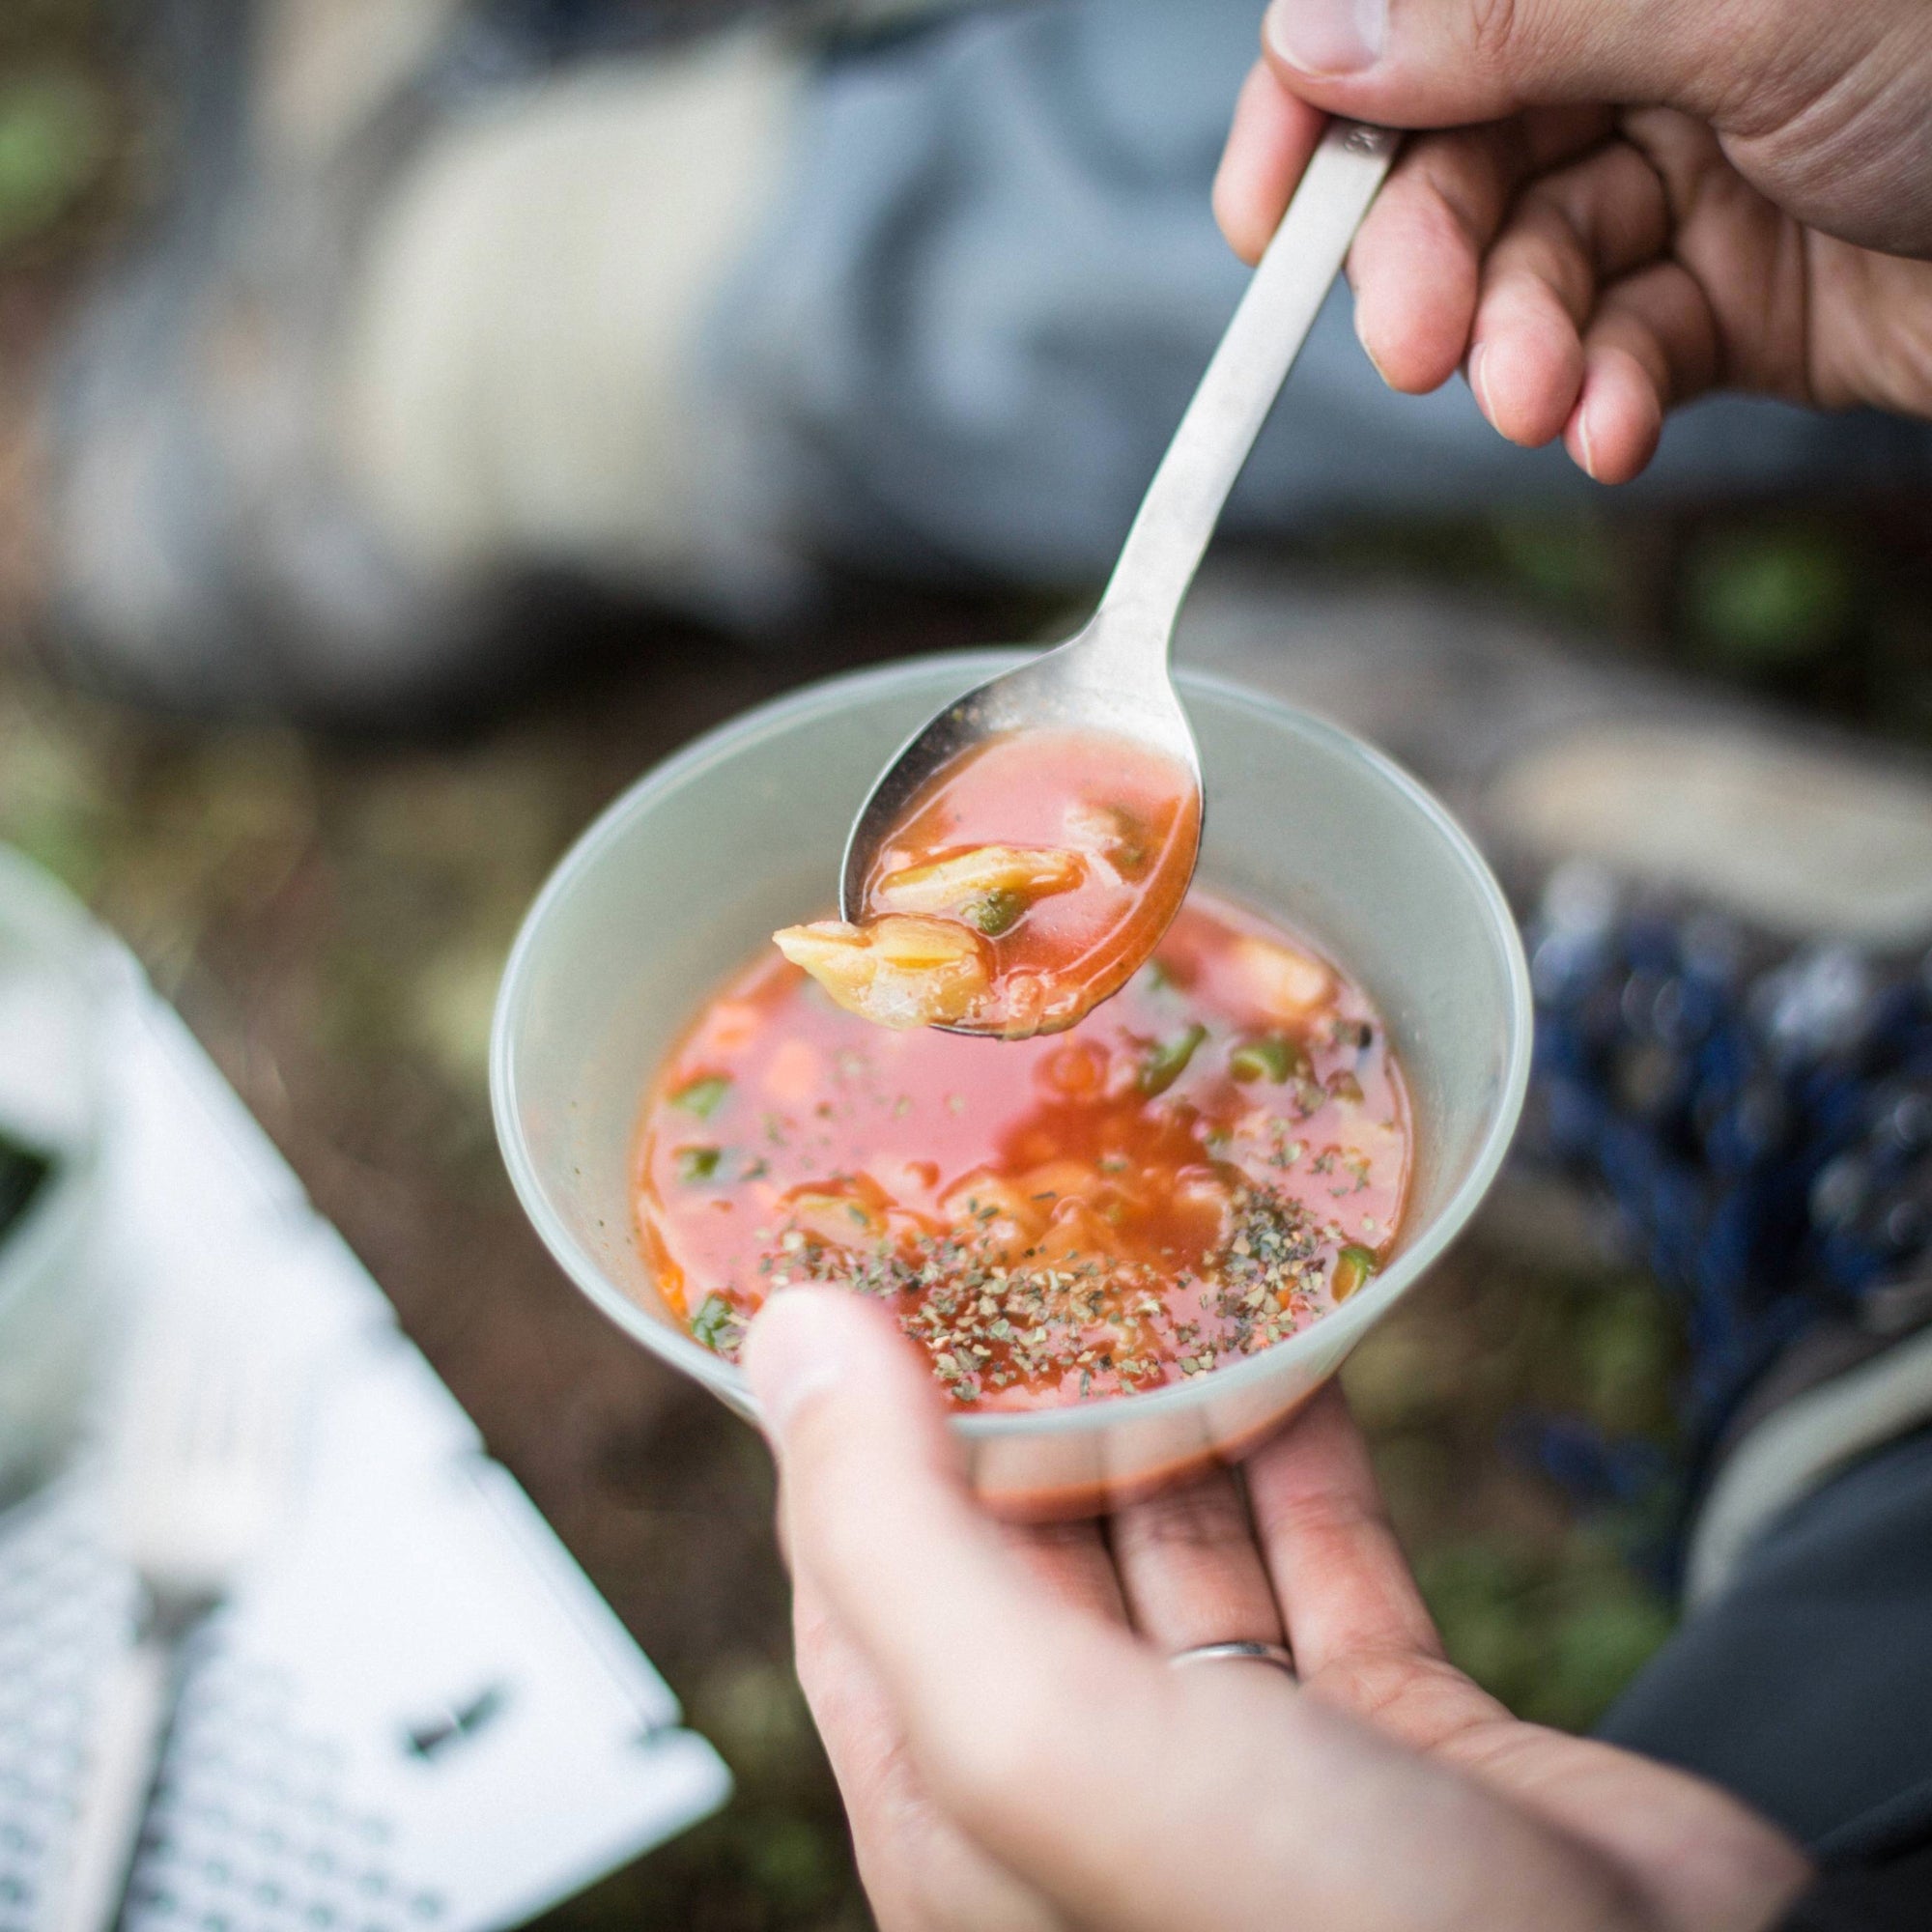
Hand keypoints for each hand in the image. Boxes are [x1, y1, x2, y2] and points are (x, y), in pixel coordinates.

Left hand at [744, 1288, 1811, 1931]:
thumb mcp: (1038, 1734)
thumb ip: (893, 1534)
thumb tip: (787, 1333)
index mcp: (965, 1809)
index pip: (857, 1579)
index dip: (846, 1423)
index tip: (860, 1266)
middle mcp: (1094, 1785)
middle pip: (1021, 1541)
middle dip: (1016, 1388)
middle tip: (1020, 1219)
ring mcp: (1252, 1757)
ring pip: (1179, 1532)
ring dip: (1168, 1401)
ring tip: (1153, 1248)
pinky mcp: (1395, 1730)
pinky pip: (1325, 1550)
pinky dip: (1303, 1445)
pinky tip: (1297, 1333)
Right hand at [1214, 0, 1931, 481]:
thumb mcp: (1747, 1)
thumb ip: (1519, 15)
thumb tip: (1318, 35)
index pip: (1417, 10)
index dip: (1323, 106)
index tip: (1268, 220)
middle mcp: (1649, 39)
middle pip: (1461, 154)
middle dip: (1425, 259)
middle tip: (1409, 346)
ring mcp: (1697, 165)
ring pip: (1534, 267)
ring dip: (1515, 348)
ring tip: (1534, 399)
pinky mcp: (1740, 293)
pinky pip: (1624, 347)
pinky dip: (1602, 396)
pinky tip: (1610, 427)